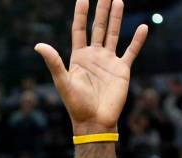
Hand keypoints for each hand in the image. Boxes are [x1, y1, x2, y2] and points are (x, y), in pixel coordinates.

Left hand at [35, 0, 147, 133]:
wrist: (94, 122)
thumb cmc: (76, 105)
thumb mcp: (63, 82)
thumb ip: (53, 63)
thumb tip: (38, 45)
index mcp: (78, 58)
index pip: (79, 30)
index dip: (81, 14)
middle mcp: (94, 57)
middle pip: (97, 28)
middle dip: (101, 10)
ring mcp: (108, 62)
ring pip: (113, 34)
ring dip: (116, 18)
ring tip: (118, 0)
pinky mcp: (122, 70)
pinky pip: (131, 51)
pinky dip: (137, 40)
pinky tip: (143, 27)